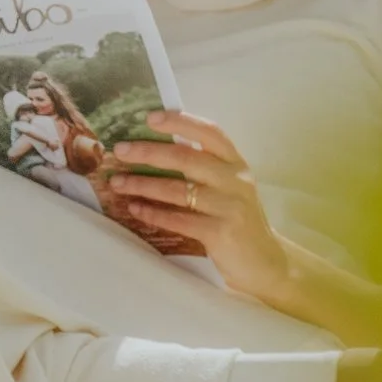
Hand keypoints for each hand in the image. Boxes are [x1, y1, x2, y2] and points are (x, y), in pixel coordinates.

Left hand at [96, 111, 294, 308]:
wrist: (265, 263)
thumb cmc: (238, 221)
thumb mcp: (229, 188)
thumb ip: (204, 169)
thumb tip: (156, 149)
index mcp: (236, 164)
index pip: (209, 133)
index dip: (180, 122)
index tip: (151, 117)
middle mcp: (235, 180)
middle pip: (186, 157)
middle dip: (148, 152)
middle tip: (120, 150)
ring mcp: (229, 206)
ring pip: (177, 189)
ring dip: (142, 184)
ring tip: (117, 182)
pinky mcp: (220, 232)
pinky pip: (178, 219)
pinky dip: (153, 213)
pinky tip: (134, 208)